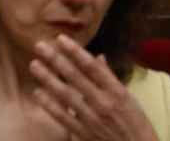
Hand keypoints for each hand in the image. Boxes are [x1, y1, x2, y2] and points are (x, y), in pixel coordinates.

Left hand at [29, 34, 158, 140]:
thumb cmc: (136, 124)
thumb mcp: (129, 97)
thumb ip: (110, 77)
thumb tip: (98, 57)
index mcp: (116, 91)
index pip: (92, 67)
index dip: (75, 51)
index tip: (60, 38)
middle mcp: (104, 102)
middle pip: (75, 77)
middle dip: (56, 60)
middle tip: (39, 46)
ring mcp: (92, 118)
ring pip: (66, 95)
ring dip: (48, 79)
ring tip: (34, 65)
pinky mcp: (84, 133)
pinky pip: (63, 117)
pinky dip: (50, 105)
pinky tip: (37, 93)